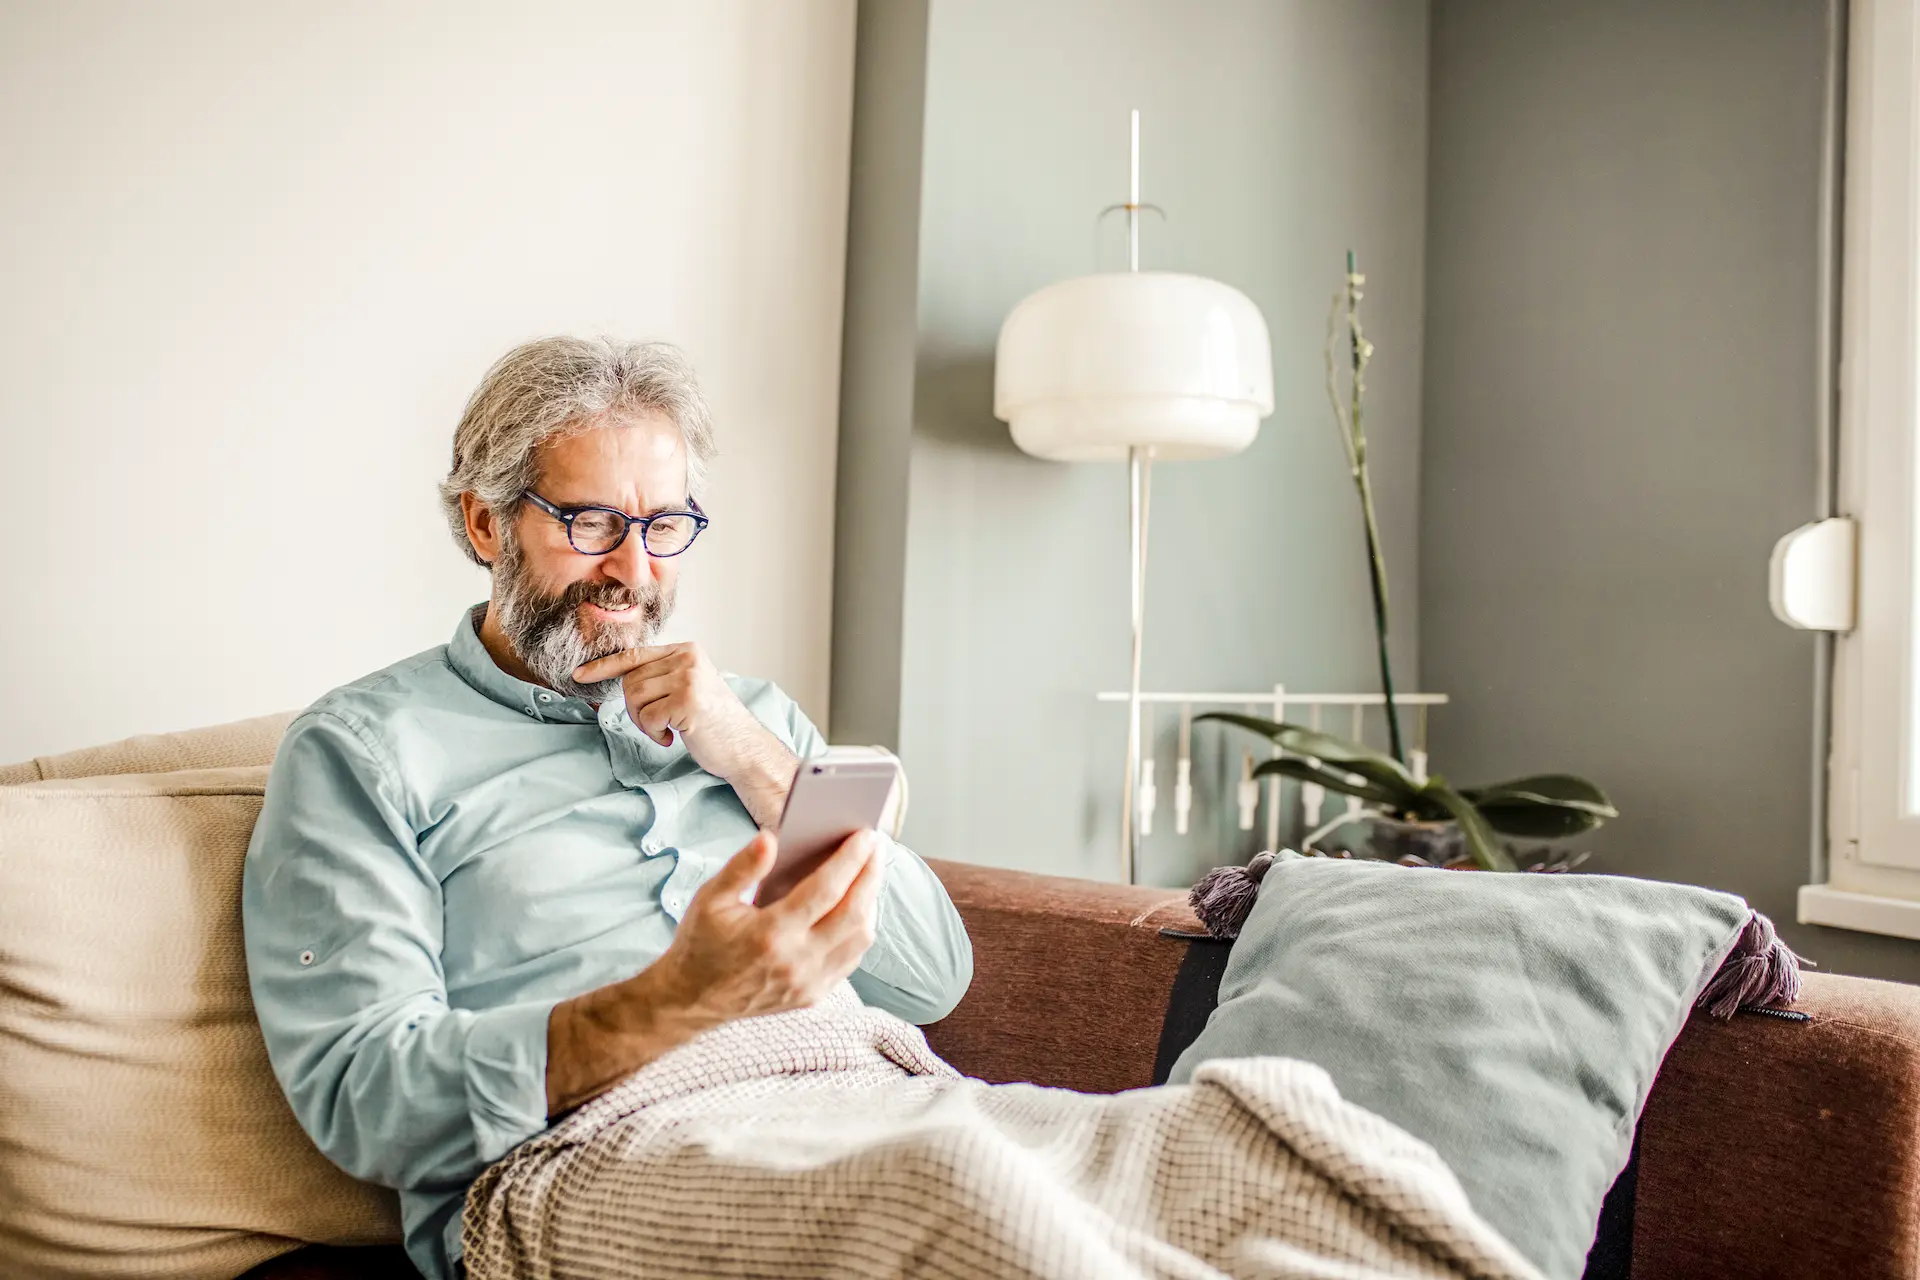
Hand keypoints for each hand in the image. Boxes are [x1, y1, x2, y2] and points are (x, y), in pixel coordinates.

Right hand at [544, 829, 882, 1115]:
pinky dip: (860, 929)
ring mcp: (807, 983)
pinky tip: (857, 907)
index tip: (866, 835)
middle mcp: (795, 961)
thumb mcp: (710, 898)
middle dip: (871, 875)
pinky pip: (851, 959)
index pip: (826, 890)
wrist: (690, 1000)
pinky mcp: (812, 995)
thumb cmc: (701, 943)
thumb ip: (742, 867)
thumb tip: (770, 838)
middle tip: (876, 846)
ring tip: (869, 872)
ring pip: (860, 938)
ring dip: (870, 902)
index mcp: (770, 933)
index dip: (851, 859)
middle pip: (854, 913)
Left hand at [574, 643, 796, 823]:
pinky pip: (648, 717)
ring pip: (634, 697)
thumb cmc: (715, 724)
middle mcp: (688, 658)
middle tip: (657, 726)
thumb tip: (621, 678)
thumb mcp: (689, 688)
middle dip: (634, 709)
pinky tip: (675, 737)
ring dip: (644, 722)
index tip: (579, 675)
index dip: (604, 666)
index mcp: (687, 650)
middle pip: (631, 681)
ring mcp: (688, 678)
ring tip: (667, 730)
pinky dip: (655, 733)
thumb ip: (662, 676)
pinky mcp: (688, 701)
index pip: (635, 654)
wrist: (745, 748)